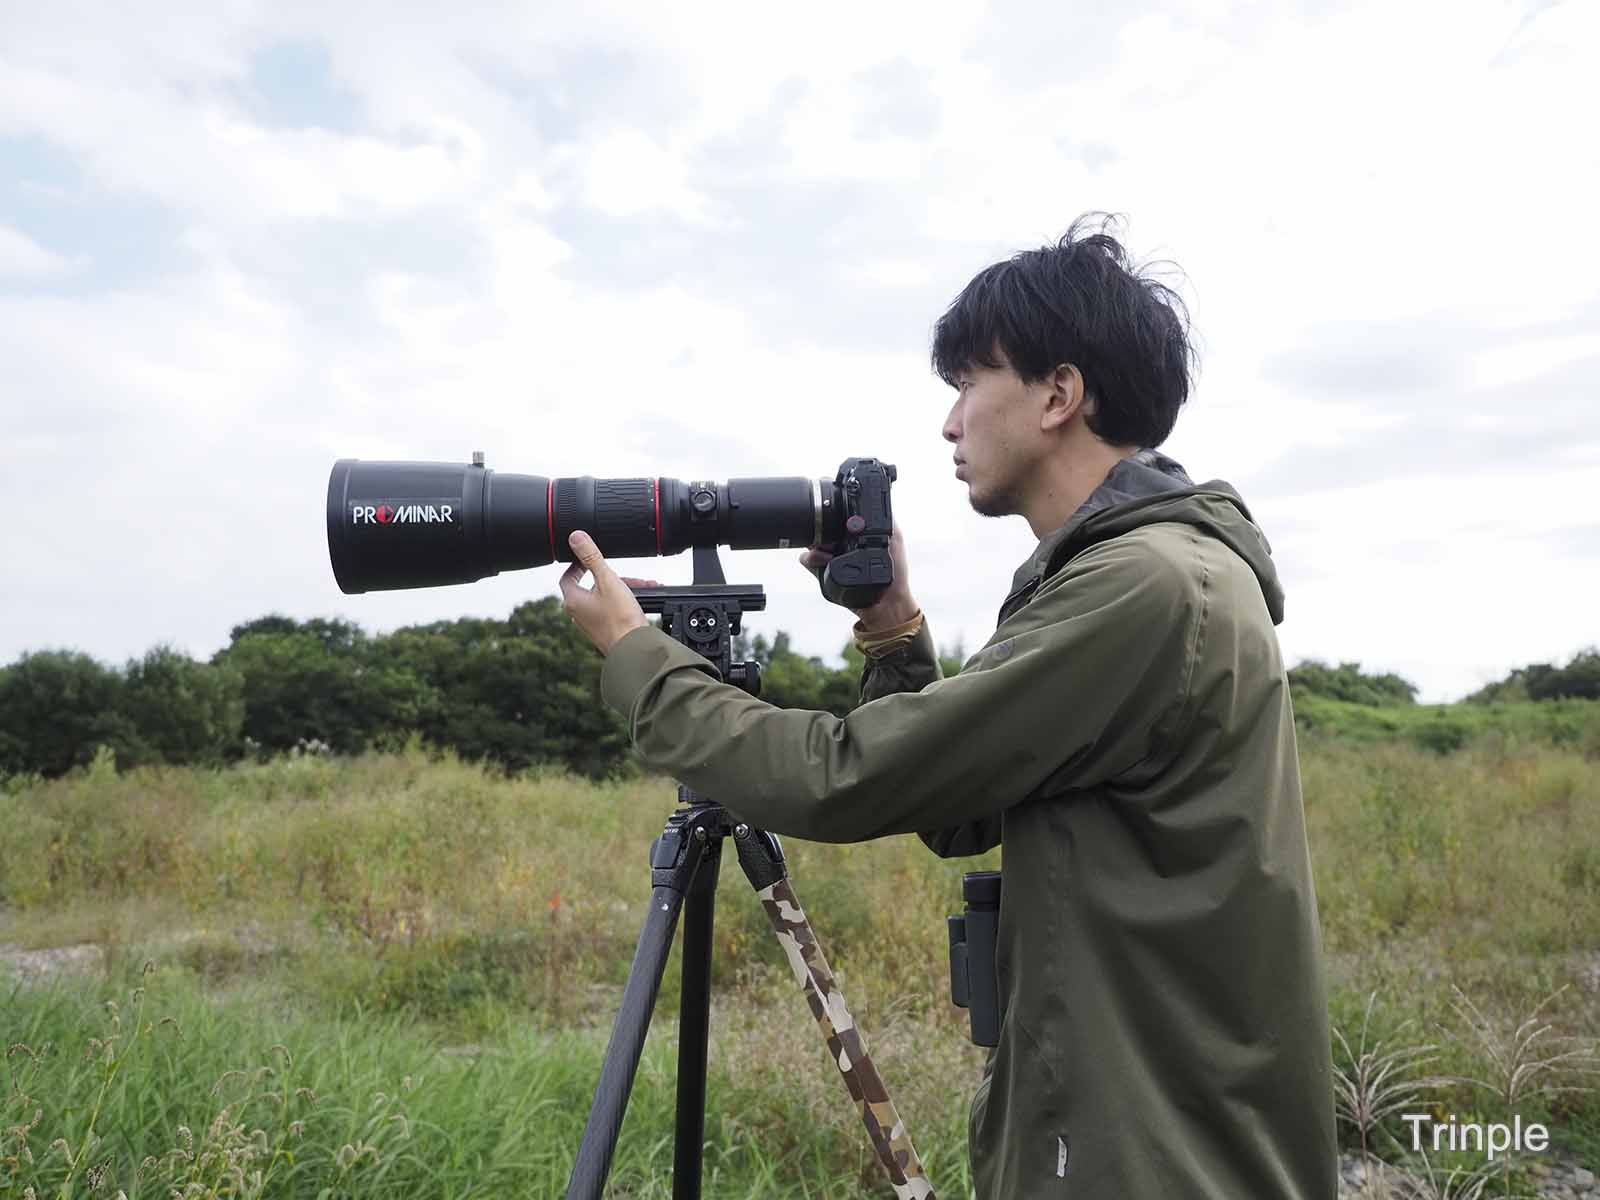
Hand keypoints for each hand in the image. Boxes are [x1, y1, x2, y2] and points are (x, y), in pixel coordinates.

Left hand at [559, 531, 659, 655]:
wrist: (634, 647)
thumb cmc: (620, 618)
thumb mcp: (607, 580)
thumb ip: (591, 557)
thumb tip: (575, 537)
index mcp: (573, 600)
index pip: (567, 576)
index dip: (577, 564)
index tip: (587, 557)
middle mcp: (578, 613)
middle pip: (589, 586)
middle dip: (608, 576)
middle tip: (621, 573)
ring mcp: (590, 623)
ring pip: (602, 597)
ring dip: (620, 588)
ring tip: (640, 586)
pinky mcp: (603, 630)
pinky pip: (610, 609)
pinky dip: (622, 601)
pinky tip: (639, 600)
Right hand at [799, 521, 918, 631]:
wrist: (885, 603)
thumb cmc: (895, 571)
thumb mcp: (893, 537)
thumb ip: (884, 517)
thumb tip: (875, 497)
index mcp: (855, 532)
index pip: (835, 515)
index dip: (829, 512)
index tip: (829, 512)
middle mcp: (840, 542)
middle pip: (819, 527)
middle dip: (821, 531)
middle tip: (833, 541)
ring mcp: (830, 556)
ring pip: (810, 542)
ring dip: (816, 547)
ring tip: (830, 555)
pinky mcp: (822, 571)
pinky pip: (806, 560)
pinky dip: (811, 560)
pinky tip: (825, 563)